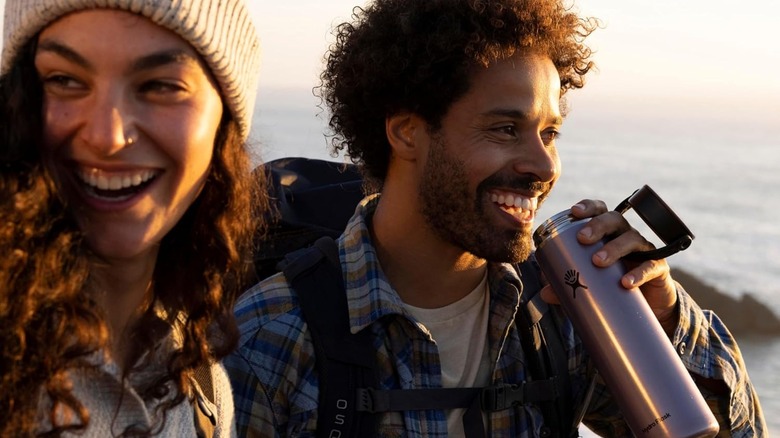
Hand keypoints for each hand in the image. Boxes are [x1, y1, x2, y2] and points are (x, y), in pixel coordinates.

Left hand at [540, 199, 679, 333]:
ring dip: (614, 247)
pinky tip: (626, 282)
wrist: (648, 305)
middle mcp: (625, 235)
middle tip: (582, 239)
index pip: (600, 211)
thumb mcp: (590, 283)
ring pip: (632, 239)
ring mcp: (644, 250)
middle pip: (615, 220)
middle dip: (598, 225)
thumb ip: (567, 286)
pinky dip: (639, 272)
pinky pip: (651, 265)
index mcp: (608, 233)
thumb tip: (544, 293)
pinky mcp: (659, 268)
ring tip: (598, 261)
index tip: (574, 211)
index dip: (588, 207)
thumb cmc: (613, 284)